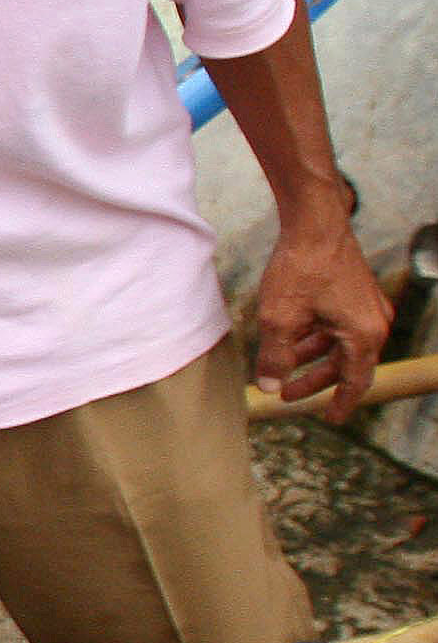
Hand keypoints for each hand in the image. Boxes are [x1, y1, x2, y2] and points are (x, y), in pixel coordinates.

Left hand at [250, 218, 390, 418]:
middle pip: (345, 364)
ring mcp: (368, 305)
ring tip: (283, 368)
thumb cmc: (300, 269)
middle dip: (314, 381)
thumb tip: (268, 386)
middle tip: (286, 394)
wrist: (314, 223)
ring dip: (313, 357)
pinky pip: (339, 324)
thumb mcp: (279, 319)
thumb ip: (274, 357)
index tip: (330, 420)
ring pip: (340, 343)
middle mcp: (374, 322)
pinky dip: (317, 335)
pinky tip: (292, 338)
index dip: (340, 403)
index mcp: (364, 335)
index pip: (354, 381)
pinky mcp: (357, 291)